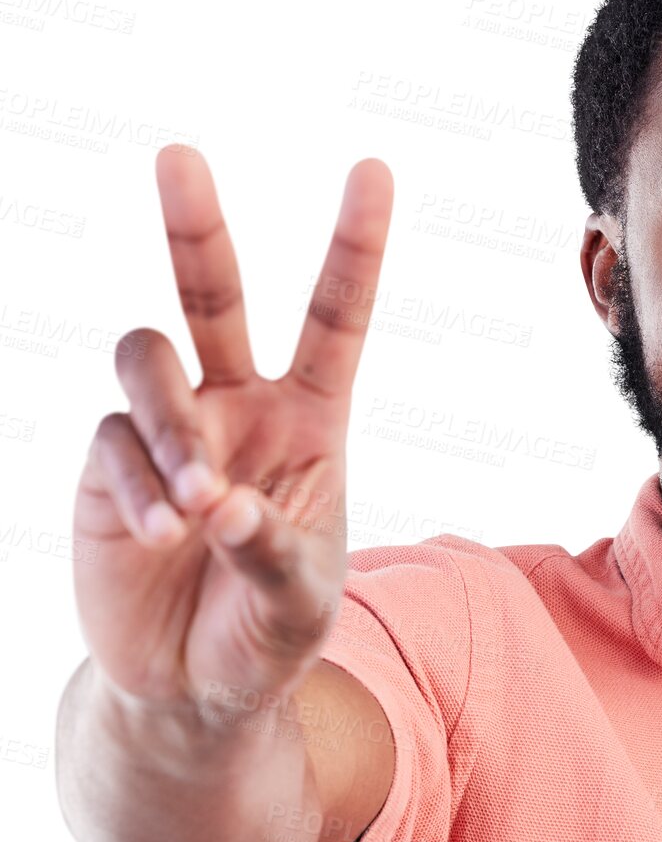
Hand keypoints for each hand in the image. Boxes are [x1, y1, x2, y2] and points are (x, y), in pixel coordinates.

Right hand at [72, 145, 394, 710]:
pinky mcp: (108, 465)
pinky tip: (159, 532)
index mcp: (310, 422)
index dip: (353, 247)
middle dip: (196, 228)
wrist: (195, 686)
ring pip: (148, 361)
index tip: (372, 169)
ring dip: (172, 423)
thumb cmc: (270, 633)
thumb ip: (270, 550)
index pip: (335, 320)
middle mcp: (237, 407)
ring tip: (194, 502)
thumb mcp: (298, 602)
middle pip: (213, 296)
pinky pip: (112, 439)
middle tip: (180, 155)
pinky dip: (136, 482)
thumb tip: (218, 502)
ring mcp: (169, 430)